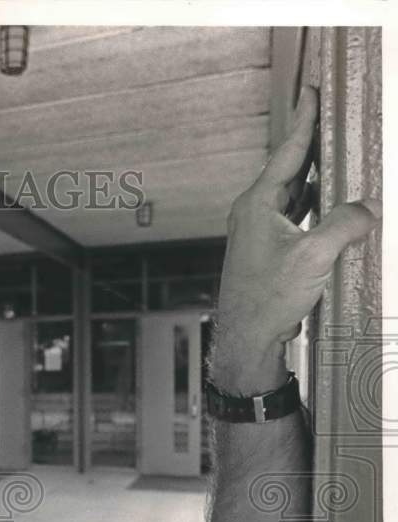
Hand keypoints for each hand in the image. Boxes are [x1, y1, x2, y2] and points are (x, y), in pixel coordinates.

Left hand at [210, 85, 380, 394]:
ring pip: (296, 194)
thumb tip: (366, 207)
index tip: (313, 91)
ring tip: (342, 154)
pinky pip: (299, 217)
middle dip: (315, 144)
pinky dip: (318, 207)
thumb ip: (344, 223)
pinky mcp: (271, 252)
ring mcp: (261, 233)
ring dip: (319, 177)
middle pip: (292, 169)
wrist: (248, 338)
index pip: (288, 151)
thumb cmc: (268, 298)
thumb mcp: (314, 256)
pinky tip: (336, 205)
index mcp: (258, 204)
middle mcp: (256, 213)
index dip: (305, 120)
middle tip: (335, 117)